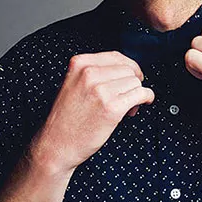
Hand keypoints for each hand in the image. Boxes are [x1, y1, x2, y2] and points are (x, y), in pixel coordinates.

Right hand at [28, 51, 153, 175]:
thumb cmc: (65, 119)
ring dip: (137, 93)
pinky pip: (141, 94)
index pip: (116, 56)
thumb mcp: (72, 84)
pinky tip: (139, 106)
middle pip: (128, 69)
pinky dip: (146, 99)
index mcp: (79, 64)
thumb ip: (93, 73)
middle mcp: (89, 73)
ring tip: (126, 107)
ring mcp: (100, 90)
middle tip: (127, 98)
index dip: (128, 68)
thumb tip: (125, 70)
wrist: (56, 145)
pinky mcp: (112, 108)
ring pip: (135, 82)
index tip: (132, 77)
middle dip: (132, 83)